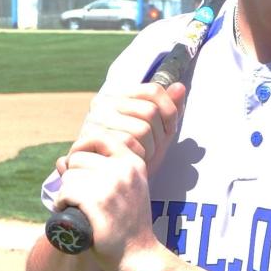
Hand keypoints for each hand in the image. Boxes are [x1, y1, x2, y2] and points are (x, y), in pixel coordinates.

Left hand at [53, 145, 163, 270]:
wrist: (138, 255)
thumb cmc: (126, 225)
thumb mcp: (125, 190)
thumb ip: (101, 171)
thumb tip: (62, 160)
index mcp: (134, 162)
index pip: (98, 137)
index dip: (80, 147)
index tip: (75, 164)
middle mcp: (124, 169)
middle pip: (78, 158)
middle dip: (72, 176)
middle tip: (80, 197)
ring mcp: (112, 185)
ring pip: (70, 176)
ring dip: (66, 192)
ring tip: (77, 207)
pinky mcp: (98, 203)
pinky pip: (66, 192)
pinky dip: (61, 202)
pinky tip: (68, 211)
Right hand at [56, 80, 187, 177]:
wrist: (111, 184)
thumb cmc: (136, 157)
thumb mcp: (158, 133)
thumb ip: (170, 110)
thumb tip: (180, 86)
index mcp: (119, 96)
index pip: (154, 91)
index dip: (169, 112)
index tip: (169, 130)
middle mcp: (103, 103)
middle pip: (150, 111)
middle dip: (159, 136)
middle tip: (150, 149)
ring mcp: (95, 119)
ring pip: (142, 128)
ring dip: (149, 149)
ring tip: (140, 157)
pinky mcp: (91, 138)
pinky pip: (129, 143)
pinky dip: (137, 157)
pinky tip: (131, 163)